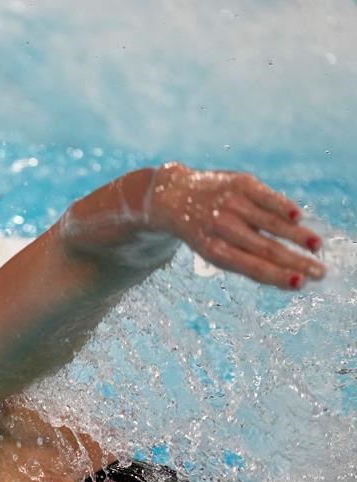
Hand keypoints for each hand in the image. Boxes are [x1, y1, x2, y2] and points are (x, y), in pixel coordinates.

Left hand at [149, 162, 325, 289]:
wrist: (174, 196)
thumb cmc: (205, 231)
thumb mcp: (215, 250)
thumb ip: (247, 261)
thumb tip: (290, 277)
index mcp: (214, 249)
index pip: (252, 267)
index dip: (277, 276)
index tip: (301, 283)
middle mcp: (221, 227)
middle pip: (266, 248)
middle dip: (296, 261)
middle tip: (320, 271)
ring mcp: (230, 203)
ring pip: (270, 223)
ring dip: (297, 235)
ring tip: (317, 246)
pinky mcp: (239, 183)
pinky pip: (266, 196)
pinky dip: (282, 207)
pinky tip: (298, 217)